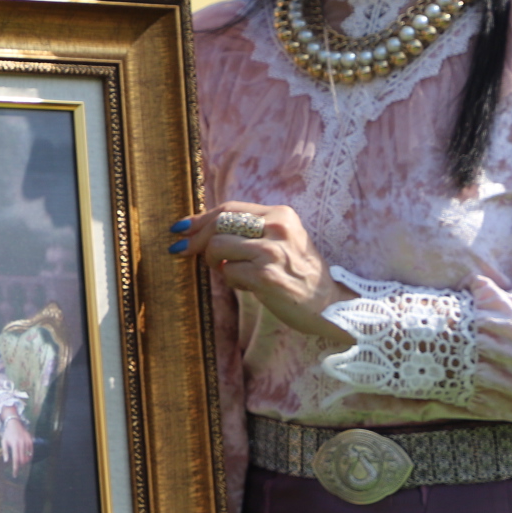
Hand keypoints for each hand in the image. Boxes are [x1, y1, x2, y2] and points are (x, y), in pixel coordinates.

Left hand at [0, 410, 33, 474]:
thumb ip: (5, 451)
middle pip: (22, 460)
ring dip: (24, 462)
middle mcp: (22, 444)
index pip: (16, 459)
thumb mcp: (3, 442)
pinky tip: (26, 459)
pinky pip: (31, 452)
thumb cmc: (8, 434)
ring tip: (20, 463)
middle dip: (20, 466)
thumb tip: (6, 461)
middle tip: (16, 468)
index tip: (15, 475)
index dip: (15, 468)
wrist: (14, 423)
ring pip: (28, 457)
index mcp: (14, 444)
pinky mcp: (31, 441)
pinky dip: (29, 457)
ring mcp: (27, 442)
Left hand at [172, 202, 351, 350]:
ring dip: (214, 262)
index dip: (201, 218)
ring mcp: (271, 252)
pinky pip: (228, 272)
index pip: (229, 208)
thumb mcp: (281, 241)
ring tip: (228, 271)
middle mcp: (277, 228)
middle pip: (219, 223)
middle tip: (182, 250)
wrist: (329, 303)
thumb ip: (250, 231)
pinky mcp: (266, 276)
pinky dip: (230, 280)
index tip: (181, 227)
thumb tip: (202, 229)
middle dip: (195, 238)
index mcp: (280, 214)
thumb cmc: (299, 273)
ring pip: (217, 246)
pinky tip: (245, 285)